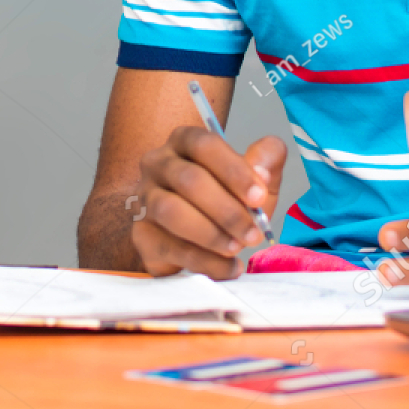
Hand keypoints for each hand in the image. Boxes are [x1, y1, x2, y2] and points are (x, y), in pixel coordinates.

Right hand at [130, 126, 286, 278]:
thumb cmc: (230, 198)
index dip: (234, 171)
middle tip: (254, 233)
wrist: (201, 237)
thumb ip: (267, 159)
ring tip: (237, 248)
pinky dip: (204, 261)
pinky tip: (228, 267)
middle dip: (226, 210)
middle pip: (189, 180)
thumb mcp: (257, 177)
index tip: (259, 197)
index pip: (205, 145)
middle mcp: (158, 163)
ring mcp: (145, 198)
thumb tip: (261, 171)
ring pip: (171, 211)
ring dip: (210, 234)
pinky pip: (169, 247)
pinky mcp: (142, 234)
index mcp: (185, 141)